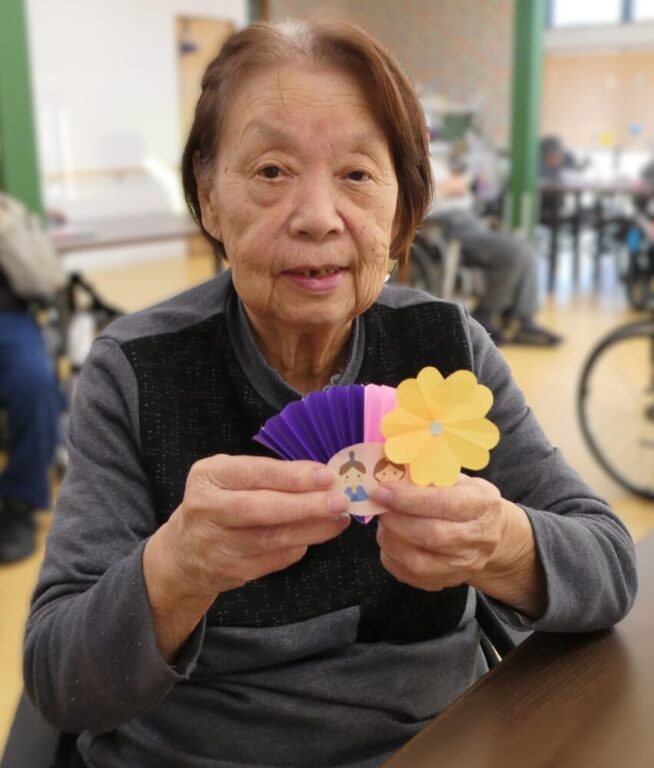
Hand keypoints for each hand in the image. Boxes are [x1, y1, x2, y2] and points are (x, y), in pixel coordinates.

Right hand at [144, 454, 349, 659]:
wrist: (184, 551)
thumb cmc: (219, 502)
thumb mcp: (230, 476)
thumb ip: (267, 474)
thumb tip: (319, 476)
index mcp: (208, 476)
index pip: (254, 474)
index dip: (292, 476)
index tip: (325, 476)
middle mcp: (207, 510)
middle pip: (261, 509)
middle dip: (305, 505)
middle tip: (339, 500)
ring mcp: (217, 544)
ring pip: (272, 538)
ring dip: (312, 528)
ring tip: (338, 518)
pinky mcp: (231, 571)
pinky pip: (274, 558)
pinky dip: (300, 545)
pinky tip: (319, 533)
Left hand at [371, 475, 544, 616]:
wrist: (489, 533)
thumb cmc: (466, 498)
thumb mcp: (457, 479)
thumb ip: (429, 475)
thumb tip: (391, 468)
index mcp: (482, 504)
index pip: (444, 504)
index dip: (409, 499)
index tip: (382, 491)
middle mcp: (479, 539)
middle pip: (432, 536)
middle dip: (397, 520)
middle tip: (379, 507)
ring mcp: (464, 565)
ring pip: (419, 562)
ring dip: (391, 541)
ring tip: (384, 524)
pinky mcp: (448, 582)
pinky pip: (412, 576)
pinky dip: (392, 559)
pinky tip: (389, 541)